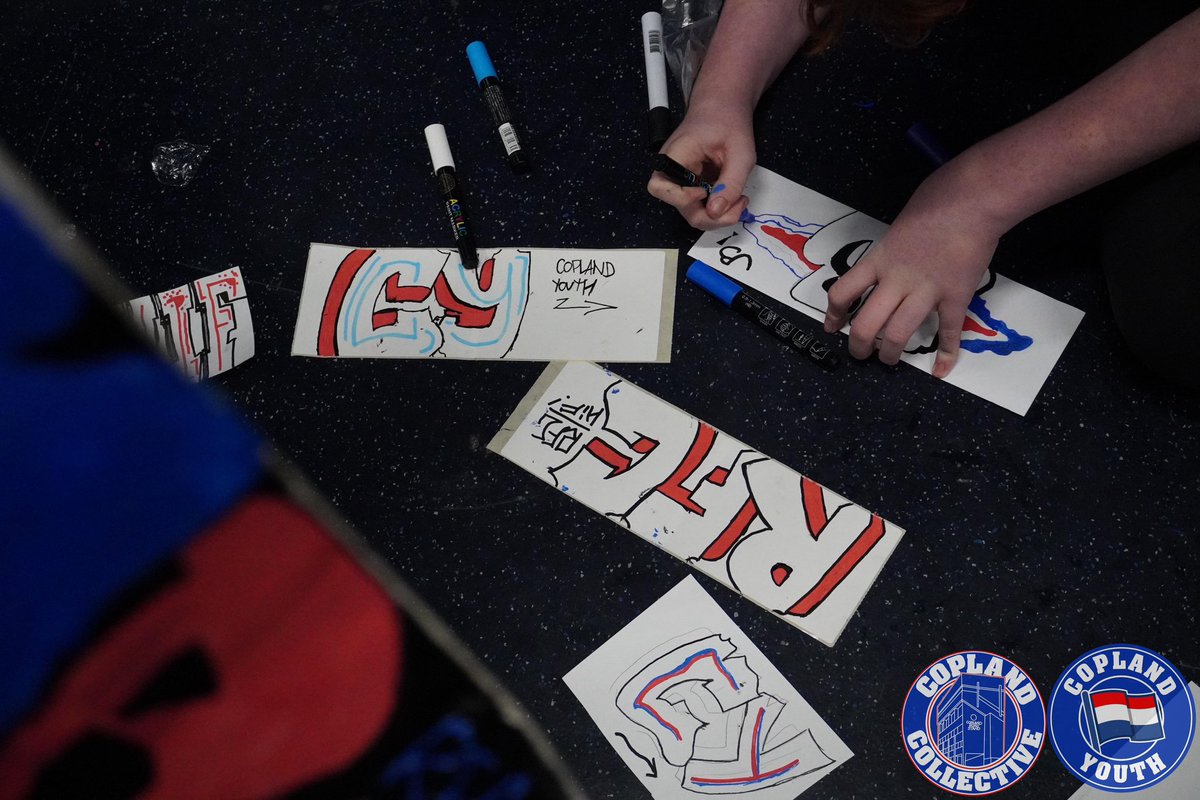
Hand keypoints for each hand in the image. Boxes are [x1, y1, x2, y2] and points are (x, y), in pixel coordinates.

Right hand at [646, 103, 755, 229]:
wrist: (724, 110)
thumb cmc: (728, 121)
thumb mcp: (740, 151)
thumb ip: (730, 183)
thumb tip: (716, 212)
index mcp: (674, 156)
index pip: (659, 187)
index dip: (682, 197)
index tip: (705, 192)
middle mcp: (672, 171)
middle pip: (681, 208)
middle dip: (711, 216)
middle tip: (739, 205)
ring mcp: (682, 181)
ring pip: (692, 212)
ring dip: (718, 215)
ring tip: (739, 199)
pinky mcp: (692, 187)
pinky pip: (700, 207)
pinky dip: (718, 209)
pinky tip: (733, 196)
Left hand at [823, 165, 1005, 377]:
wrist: (975, 199)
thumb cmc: (938, 198)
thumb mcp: (899, 222)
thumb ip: (890, 246)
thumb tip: (890, 256)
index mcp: (879, 259)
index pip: (842, 293)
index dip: (833, 314)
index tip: (832, 326)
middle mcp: (897, 280)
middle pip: (866, 324)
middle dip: (858, 346)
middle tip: (859, 353)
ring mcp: (927, 291)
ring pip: (898, 334)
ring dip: (890, 354)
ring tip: (888, 360)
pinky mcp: (957, 297)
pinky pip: (949, 332)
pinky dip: (946, 354)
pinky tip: (941, 370)